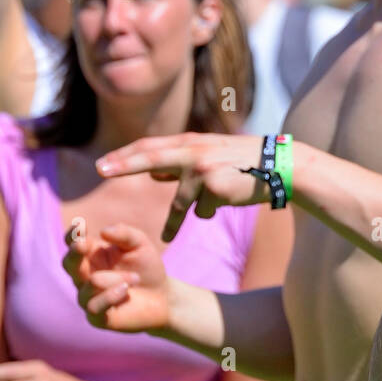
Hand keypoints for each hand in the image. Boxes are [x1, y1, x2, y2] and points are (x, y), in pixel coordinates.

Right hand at [63, 223, 171, 332]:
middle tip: (83, 245)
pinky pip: (94, 307)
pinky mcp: (97, 317)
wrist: (163, 297)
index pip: (73, 243)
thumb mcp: (140, 245)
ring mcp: (89, 297)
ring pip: (89, 284)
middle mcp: (85, 276)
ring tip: (134, 278)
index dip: (73, 234)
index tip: (81, 224)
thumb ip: (125, 234)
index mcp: (91, 255)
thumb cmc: (147, 267)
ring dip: (114, 278)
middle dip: (74, 253)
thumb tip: (104, 232)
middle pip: (68, 263)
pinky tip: (125, 290)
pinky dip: (110, 296)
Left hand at [94, 133, 272, 240]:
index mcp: (192, 143)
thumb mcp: (213, 156)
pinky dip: (212, 211)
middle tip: (100, 169)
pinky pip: (204, 210)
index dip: (125, 155)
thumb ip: (183, 164)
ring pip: (182, 202)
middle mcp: (195, 152)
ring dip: (176, 220)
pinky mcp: (216, 188)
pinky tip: (229, 202)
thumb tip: (153, 174)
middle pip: (152, 158)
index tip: (102, 164)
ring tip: (167, 237)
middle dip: (124, 164)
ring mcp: (204, 170)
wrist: (281, 167)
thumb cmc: (246, 163)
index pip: (151, 147)